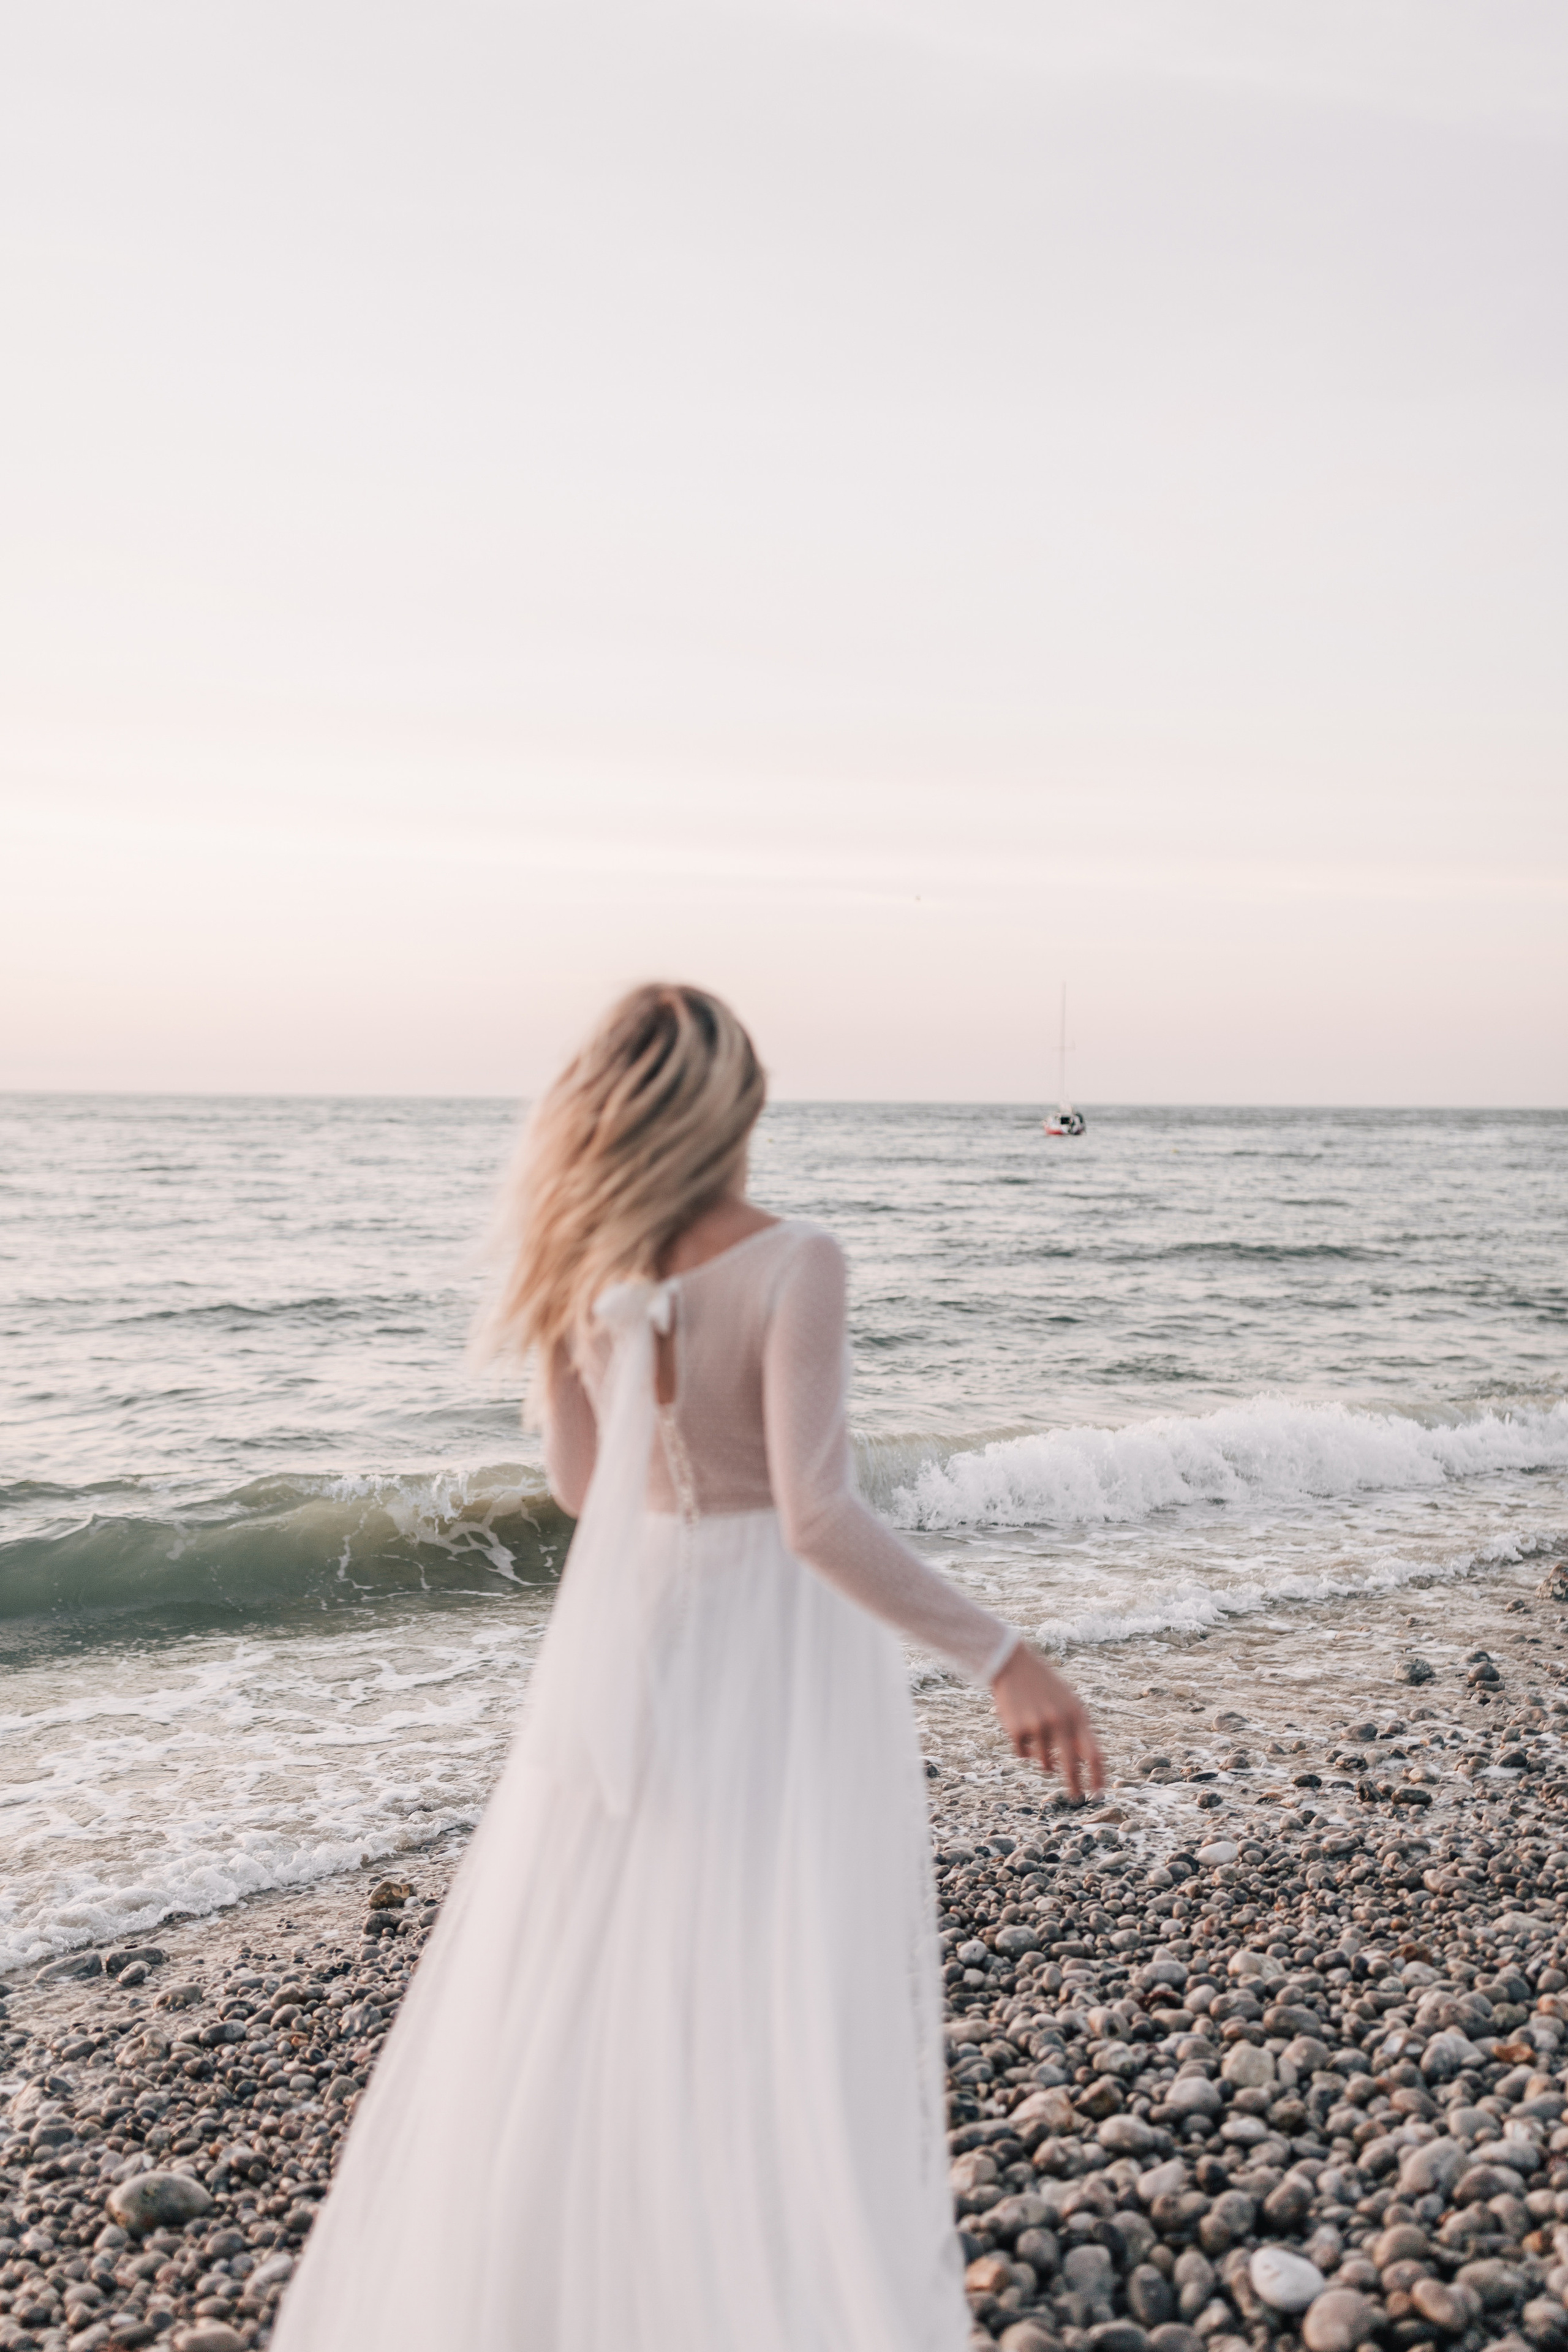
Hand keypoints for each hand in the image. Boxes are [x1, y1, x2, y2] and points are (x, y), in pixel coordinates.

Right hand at [990, 1643, 1103, 1801]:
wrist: (1013, 1665)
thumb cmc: (1045, 1687)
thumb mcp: (1068, 1703)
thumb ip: (1078, 1731)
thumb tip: (1087, 1766)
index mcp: (1077, 1714)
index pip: (1094, 1753)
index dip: (1098, 1776)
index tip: (1099, 1793)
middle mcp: (1060, 1722)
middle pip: (1071, 1767)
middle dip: (1075, 1786)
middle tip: (1076, 1797)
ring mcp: (1037, 1726)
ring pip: (1044, 1762)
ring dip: (1043, 1758)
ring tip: (1037, 1733)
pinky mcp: (1016, 1730)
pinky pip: (1023, 1754)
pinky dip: (1024, 1747)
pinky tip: (1021, 1726)